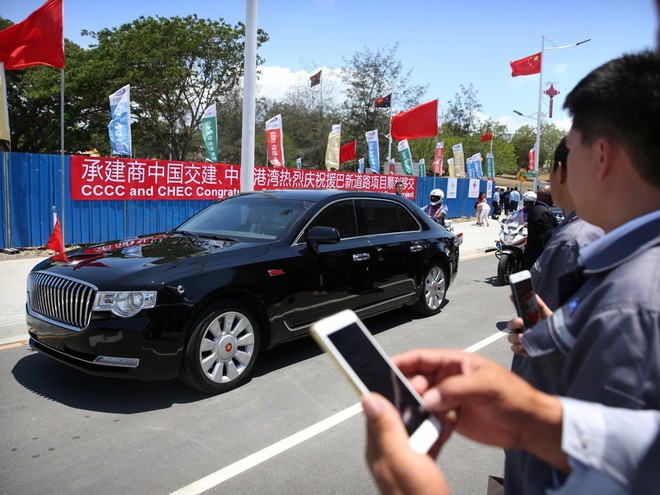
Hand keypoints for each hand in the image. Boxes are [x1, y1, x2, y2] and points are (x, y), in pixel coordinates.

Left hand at [361, 393, 450, 494]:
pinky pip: (428, 440)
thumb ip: (386, 430)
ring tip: (440, 406)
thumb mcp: (402, 459)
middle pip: (399, 416)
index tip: (405, 379)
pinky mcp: (423, 466)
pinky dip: (438, 430)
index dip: (390, 391)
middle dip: (413, 401)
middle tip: (428, 391)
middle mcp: (390, 452)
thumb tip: (369, 400)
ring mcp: (407, 459)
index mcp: (380, 448)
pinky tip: (446, 424)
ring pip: (415, 426)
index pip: (378, 410)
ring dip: (428, 414)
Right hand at [392, 349, 567, 469]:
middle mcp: (448, 378)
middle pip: (416, 378)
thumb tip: (430, 397)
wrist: (528, 425)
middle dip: (405, 386)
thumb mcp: (487, 385)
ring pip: (420, 399)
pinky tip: (422, 425)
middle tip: (400, 397)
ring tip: (409, 412)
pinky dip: (422, 421)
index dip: (402, 361)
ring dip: (412, 405)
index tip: (386, 367)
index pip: (421, 357)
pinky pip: (429, 417)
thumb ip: (457, 389)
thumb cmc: (516, 397)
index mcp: (455, 362)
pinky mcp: (450, 417)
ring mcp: (448, 398)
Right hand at [507, 295, 552, 355]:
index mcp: (526, 321)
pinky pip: (514, 349)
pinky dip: (518, 347)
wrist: (560, 345)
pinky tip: (525, 346)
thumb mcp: (548, 316)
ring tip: (523, 337)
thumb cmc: (553, 330)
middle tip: (520, 322)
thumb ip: (541, 306)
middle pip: (510, 325)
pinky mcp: (523, 351)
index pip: (517, 310)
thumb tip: (534, 295)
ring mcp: (521, 341)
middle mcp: (522, 330)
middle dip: (513, 323)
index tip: (514, 300)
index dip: (514, 306)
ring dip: (516, 337)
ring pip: (511, 338)